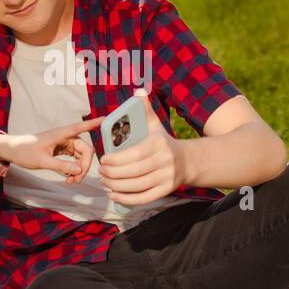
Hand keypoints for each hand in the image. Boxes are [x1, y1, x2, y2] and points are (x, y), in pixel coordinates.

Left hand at [0, 117, 102, 182]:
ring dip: (79, 170)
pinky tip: (68, 178)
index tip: (106, 119)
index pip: (81, 127)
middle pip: (85, 150)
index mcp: (61, 134)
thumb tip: (78, 170)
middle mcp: (65, 137)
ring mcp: (64, 144)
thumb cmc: (25, 151)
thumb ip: (61, 166)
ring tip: (70, 181)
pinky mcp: (61, 151)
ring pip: (81, 157)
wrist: (12, 151)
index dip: (94, 124)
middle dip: (84, 166)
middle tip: (75, 180)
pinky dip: (73, 169)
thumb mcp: (42, 161)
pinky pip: (74, 160)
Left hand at [98, 89, 186, 205]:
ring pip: (136, 186)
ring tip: (104, 182)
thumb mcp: (155, 124)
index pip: (133, 154)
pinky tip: (113, 195)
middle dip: (112, 174)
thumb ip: (144, 108)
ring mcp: (167, 178)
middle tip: (100, 172)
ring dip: (116, 187)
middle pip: (133, 172)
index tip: (102, 160)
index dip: (115, 160)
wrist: (187, 161)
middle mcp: (165, 161)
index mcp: (159, 143)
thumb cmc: (162, 141)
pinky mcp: (166, 191)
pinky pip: (143, 198)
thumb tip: (138, 89)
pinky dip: (126, 199)